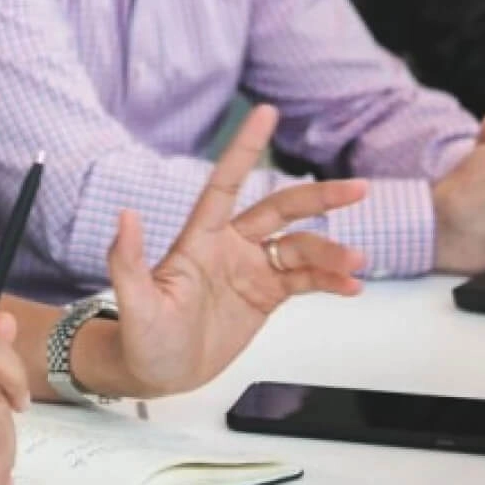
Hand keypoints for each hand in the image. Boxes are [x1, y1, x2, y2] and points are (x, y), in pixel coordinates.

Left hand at [102, 104, 367, 396]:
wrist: (157, 373)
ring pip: (299, 248)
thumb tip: (126, 215)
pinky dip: (329, 281)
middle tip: (358, 188)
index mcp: (200, 237)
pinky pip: (304, 281)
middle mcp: (229, 245)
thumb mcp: (135, 302)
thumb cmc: (141, 336)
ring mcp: (250, 270)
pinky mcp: (265, 296)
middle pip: (280, 210)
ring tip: (357, 263)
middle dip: (319, 198)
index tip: (268, 112)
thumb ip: (128, 260)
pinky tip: (350, 286)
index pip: (226, 182)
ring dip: (330, 253)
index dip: (245, 147)